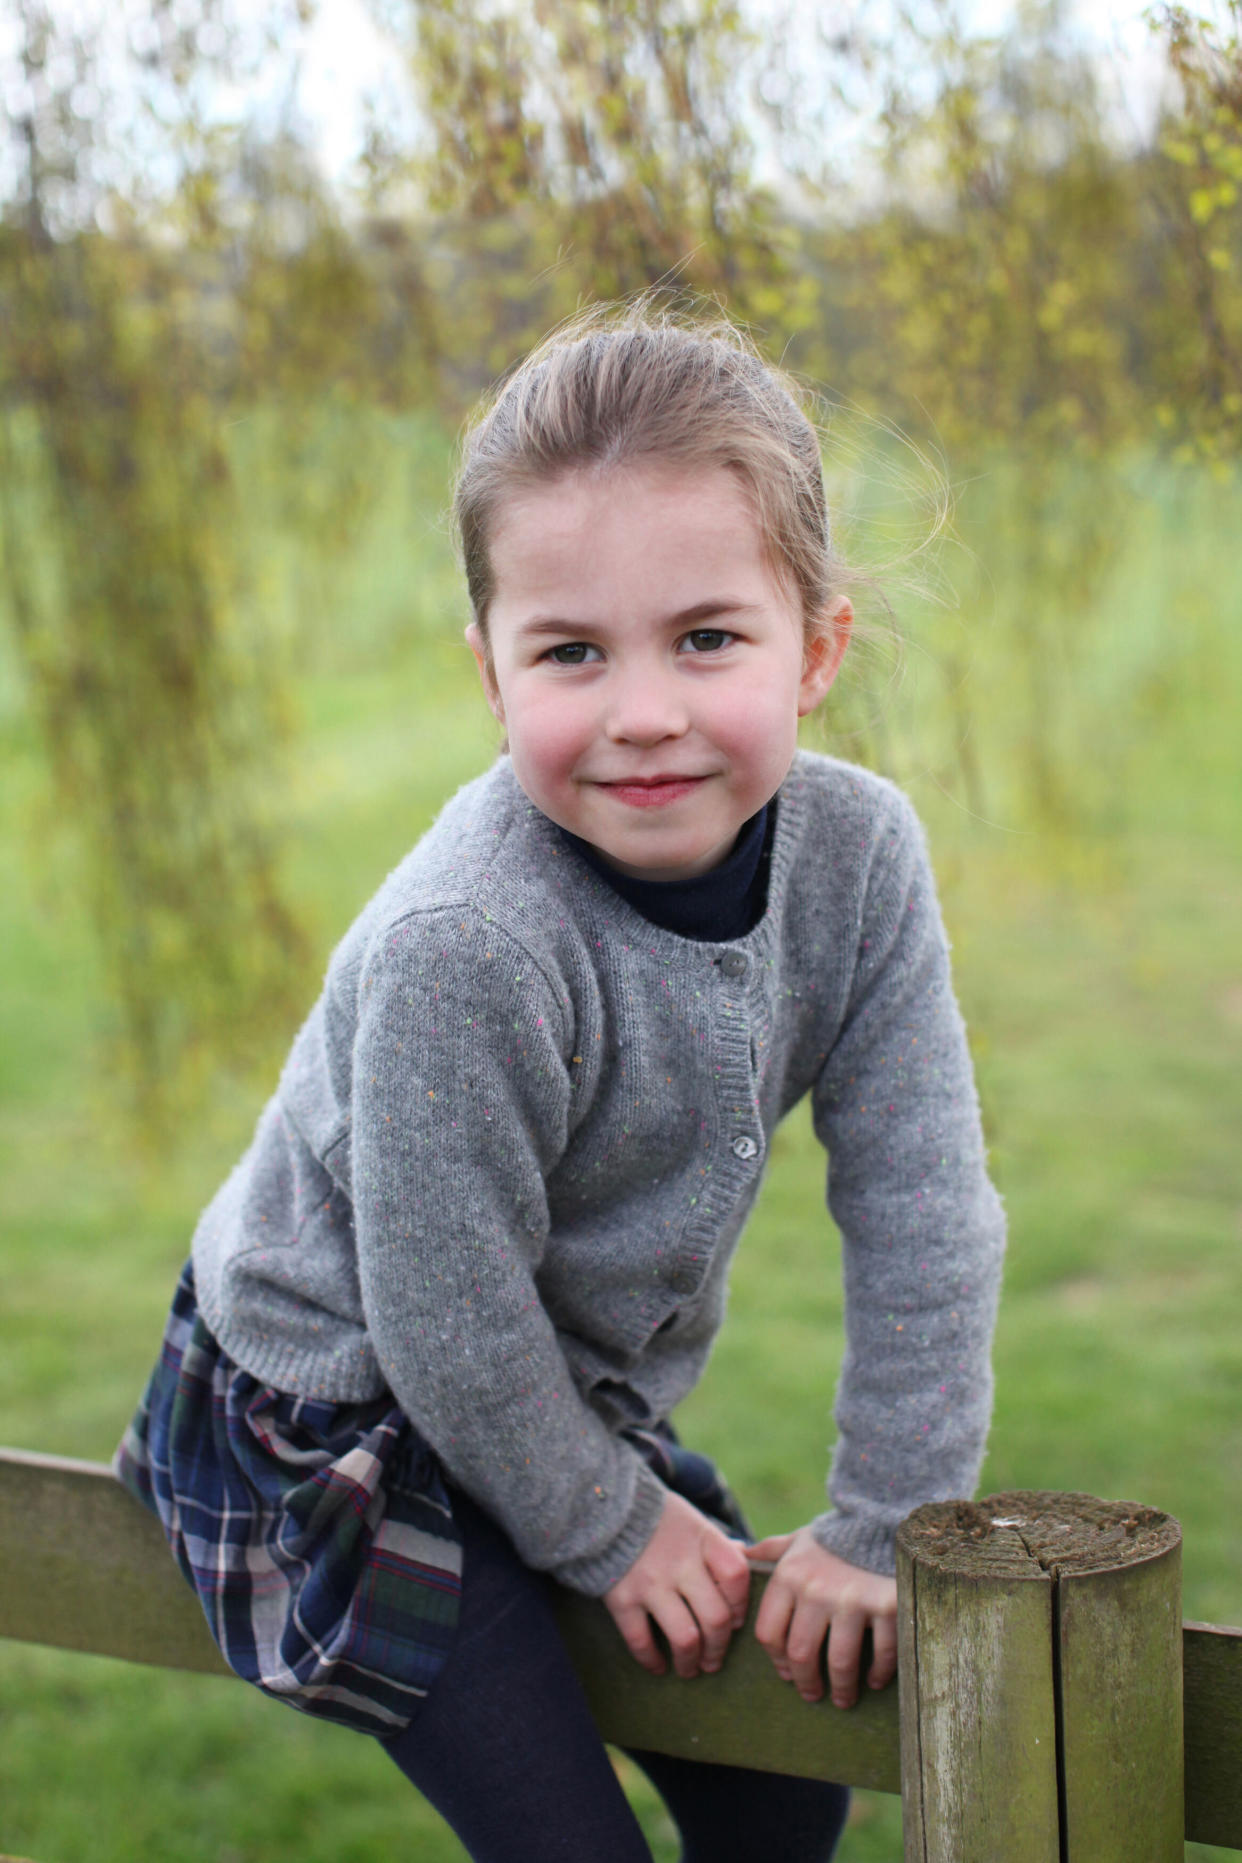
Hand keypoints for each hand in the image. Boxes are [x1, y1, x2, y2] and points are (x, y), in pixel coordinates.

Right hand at [603, 1491, 751, 1679]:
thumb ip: (716, 1543)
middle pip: (716, 1617)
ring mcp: (650, 1582)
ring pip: (685, 1638)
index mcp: (702, 1539)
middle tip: (714, 1661)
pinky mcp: (622, 1599)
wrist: (604, 1507)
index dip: (740, 1605)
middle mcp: (680, 1562)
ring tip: (690, 1669)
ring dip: (691, 1662)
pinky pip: (641, 1641)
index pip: (737, 1577)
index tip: (734, 1622)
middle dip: (718, 1648)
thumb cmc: (657, 1518)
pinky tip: (658, 1666)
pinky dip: (652, 1661)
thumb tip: (745, 1557)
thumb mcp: (692, 1520)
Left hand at [748, 1527, 897, 1708]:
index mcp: (789, 1576)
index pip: (769, 1632)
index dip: (776, 1660)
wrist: (883, 1521)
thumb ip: (771, 1550)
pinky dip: (877, 1673)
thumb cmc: (836, 1538)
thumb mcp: (800, 1540)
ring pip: (839, 1662)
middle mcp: (816, 1590)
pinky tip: (874, 1680)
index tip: (787, 1674)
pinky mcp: (887, 1606)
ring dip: (841, 1688)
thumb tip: (740, 1551)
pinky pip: (881, 1652)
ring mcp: (852, 1600)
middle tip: (813, 1694)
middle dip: (807, 1682)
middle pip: (801, 1654)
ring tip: (842, 1698)